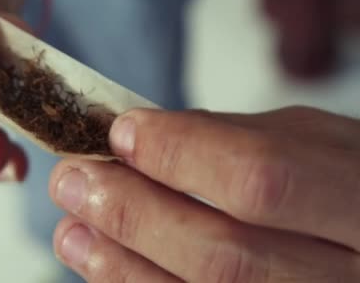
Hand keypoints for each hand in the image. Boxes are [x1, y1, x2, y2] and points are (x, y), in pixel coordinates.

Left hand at [50, 106, 359, 281]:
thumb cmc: (349, 185)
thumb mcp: (318, 143)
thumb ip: (239, 138)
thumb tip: (145, 137)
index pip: (260, 178)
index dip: (179, 155)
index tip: (121, 133)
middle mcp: (349, 274)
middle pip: (224, 254)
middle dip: (133, 214)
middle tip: (72, 181)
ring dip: (121, 265)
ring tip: (71, 231)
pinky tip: (105, 264)